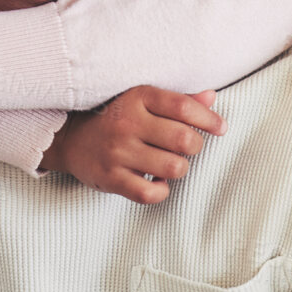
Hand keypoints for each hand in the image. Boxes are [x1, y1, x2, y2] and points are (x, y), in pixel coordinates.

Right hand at [40, 86, 227, 205]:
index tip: (220, 128)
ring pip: (173, 168)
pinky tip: (156, 180)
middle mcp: (128, 124)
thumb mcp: (143, 101)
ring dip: (180, 168)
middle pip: (184, 140)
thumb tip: (212, 97)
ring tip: (170, 163)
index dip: (209, 119)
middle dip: (195, 146)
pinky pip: (150, 193)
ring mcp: (118, 153)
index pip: (184, 107)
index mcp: (139, 98)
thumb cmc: (117, 117)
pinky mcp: (111, 178)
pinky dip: (161, 190)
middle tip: (189, 147)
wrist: (70, 138)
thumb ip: (178, 100)